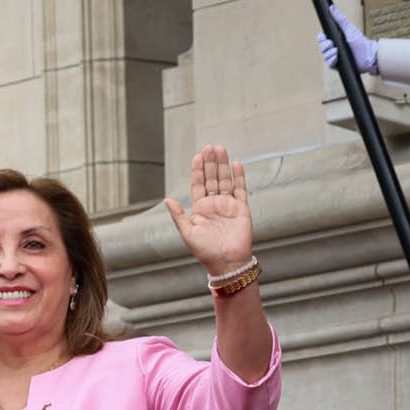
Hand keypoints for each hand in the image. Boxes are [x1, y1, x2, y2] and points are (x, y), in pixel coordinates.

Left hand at [163, 143, 254, 281]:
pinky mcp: (242, 209)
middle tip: (209, 146)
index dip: (198, 170)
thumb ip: (178, 215)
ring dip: (223, 165)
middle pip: (212, 178)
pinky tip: (236, 164)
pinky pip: (241, 189)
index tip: (197, 155)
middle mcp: (214, 204)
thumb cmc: (205, 251)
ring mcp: (229, 205)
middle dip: (210, 162)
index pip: (199, 184)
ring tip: (221, 149)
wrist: (227, 263)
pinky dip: (239, 177)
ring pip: (225, 180)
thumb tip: (167, 199)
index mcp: (200, 209)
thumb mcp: (187, 233)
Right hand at [318, 7, 376, 74]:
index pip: (322, 38)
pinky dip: (332, 60)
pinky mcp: (338, 66)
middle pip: (322, 47)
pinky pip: (329, 63)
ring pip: (324, 55)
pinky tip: (337, 57)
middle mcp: (334, 48)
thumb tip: (331, 7)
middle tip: (333, 44)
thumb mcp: (349, 28)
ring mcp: (336, 57)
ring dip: (329, 53)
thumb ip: (339, 18)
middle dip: (325, 45)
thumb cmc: (361, 42)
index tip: (325, 37)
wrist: (368, 55)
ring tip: (337, 51)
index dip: (322, 38)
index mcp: (336, 39)